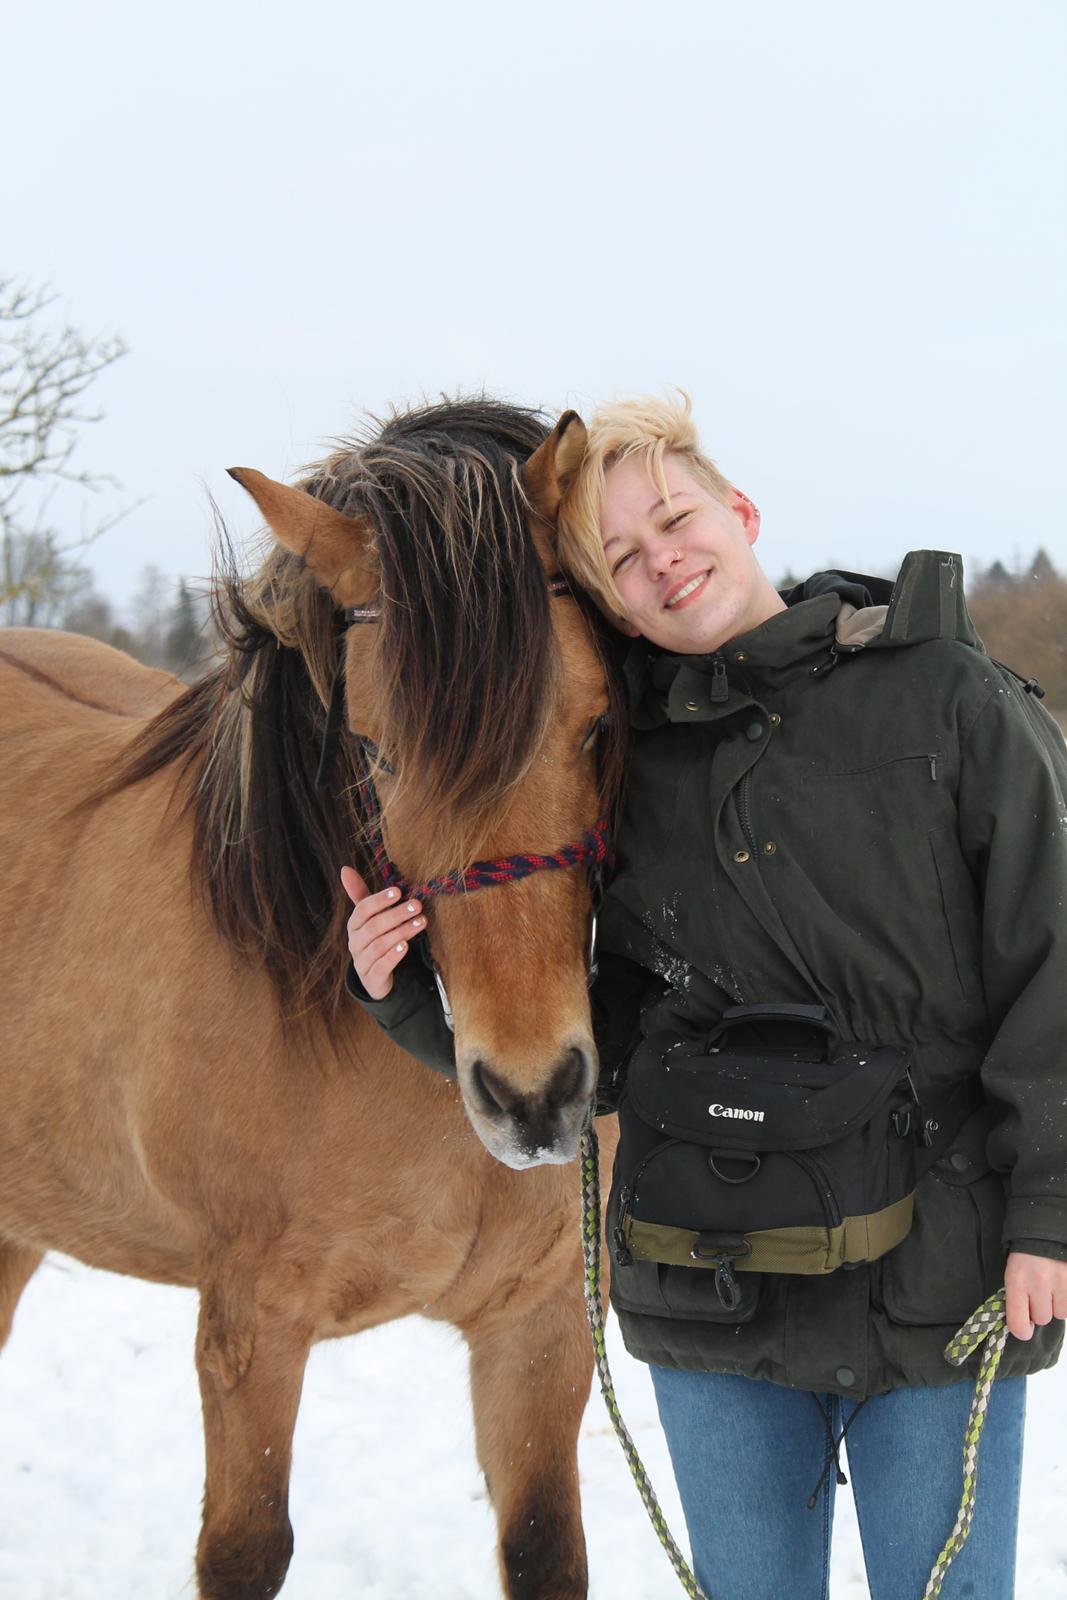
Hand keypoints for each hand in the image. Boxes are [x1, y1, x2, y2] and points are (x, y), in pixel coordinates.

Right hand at [340, 867, 423, 999]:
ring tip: (421, 922)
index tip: (398, 891)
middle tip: (417, 905)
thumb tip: (344, 869)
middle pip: (373, 927)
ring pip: (379, 946)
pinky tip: (406, 946)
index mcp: (354, 925)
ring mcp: (362, 962)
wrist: (375, 976)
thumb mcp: (369, 918)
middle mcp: (354, 942)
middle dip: (396, 915)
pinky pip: (381, 967)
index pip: (362, 910)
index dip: (379, 900)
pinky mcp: (372, 979)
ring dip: (401, 932)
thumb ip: (361, 895)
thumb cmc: (375, 939)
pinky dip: (393, 956)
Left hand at [1004, 1250, 1066, 1340]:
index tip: (1025, 1327)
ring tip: (1053, 1286)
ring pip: (1060, 1314)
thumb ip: (1016, 1298)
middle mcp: (1039, 1283)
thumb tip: (1025, 1325)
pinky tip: (1062, 1285)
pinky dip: (1066, 1299)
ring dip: (1057, 1304)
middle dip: (1041, 1309)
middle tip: (1040, 1293)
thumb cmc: (1026, 1256)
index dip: (1022, 1330)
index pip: (1018, 1323)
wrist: (1045, 1232)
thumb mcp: (1013, 1273)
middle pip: (1042, 1319)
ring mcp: (1061, 1281)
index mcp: (1017, 1281)